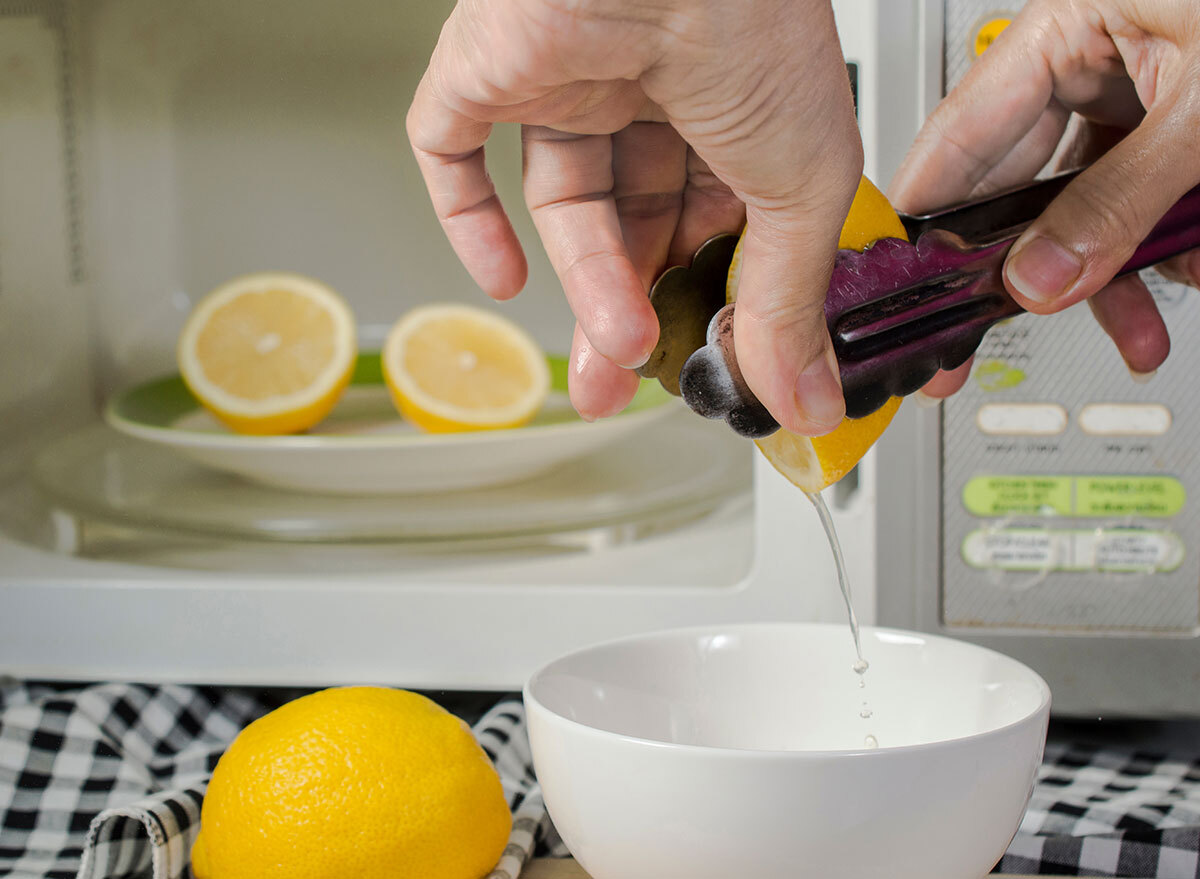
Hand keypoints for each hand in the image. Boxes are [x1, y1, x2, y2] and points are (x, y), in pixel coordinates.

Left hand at [407, 0, 862, 433]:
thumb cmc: (752, 22)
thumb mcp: (802, 191)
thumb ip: (787, 302)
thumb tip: (805, 394)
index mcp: (733, 108)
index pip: (712, 222)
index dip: (705, 294)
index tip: (707, 357)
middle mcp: (651, 91)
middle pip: (635, 223)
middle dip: (636, 309)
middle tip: (637, 377)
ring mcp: (567, 76)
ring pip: (567, 203)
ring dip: (587, 284)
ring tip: (611, 349)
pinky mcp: (490, 65)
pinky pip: (457, 150)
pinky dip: (472, 220)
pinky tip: (503, 277)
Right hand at [889, 0, 1197, 398]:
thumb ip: (1117, 202)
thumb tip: (1041, 277)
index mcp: (1068, 23)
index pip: (959, 138)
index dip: (927, 220)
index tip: (911, 286)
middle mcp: (1091, 54)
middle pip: (1023, 184)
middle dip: (1039, 266)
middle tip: (999, 333)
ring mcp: (1136, 85)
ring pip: (1089, 200)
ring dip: (1117, 270)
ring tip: (1142, 325)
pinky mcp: (1179, 113)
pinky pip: (1145, 192)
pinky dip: (1166, 239)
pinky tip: (1190, 263)